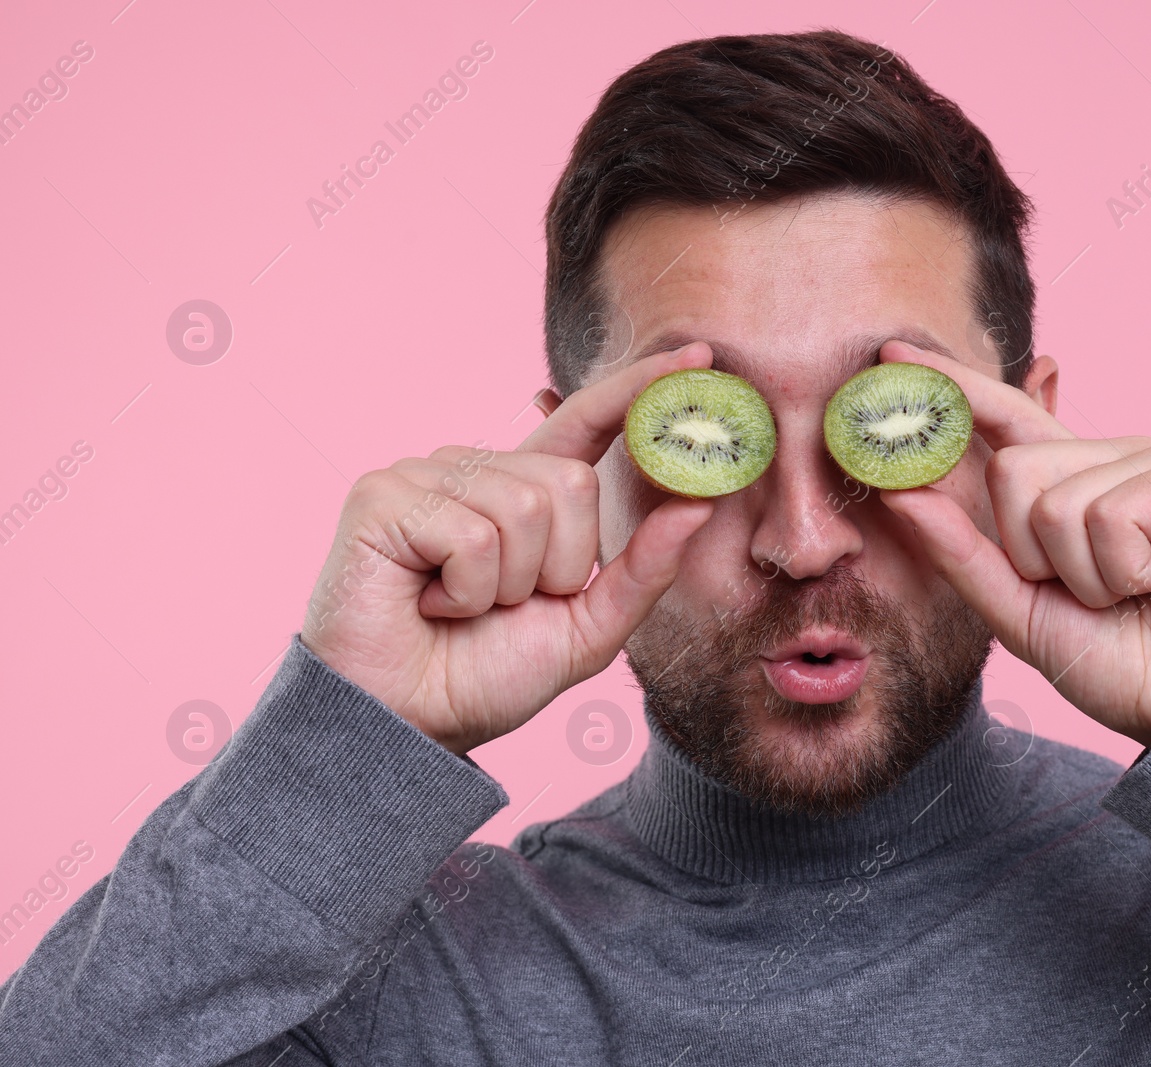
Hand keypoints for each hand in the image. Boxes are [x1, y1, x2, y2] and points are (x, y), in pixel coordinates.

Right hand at [300, 343, 715, 754]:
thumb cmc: (485, 676)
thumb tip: (700, 505)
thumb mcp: (588, 627)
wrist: (410, 727)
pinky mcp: (383, 497)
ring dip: (510, 585)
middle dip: (558, 566)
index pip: (590, 422)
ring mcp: (426, 476)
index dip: (639, 389)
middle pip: (571, 482)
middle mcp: (477, 470)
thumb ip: (644, 569)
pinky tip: (430, 603)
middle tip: (507, 605)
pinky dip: (466, 591)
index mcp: (525, 492)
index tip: (698, 354)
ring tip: (463, 606)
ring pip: (526, 508)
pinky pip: (473, 534)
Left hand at [878, 341, 1150, 745]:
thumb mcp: (1018, 611)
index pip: (1004, 421)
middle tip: (1093, 592)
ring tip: (1136, 592)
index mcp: (1074, 480)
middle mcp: (1115, 457)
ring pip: (1056, 502)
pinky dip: (1124, 572)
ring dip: (1083, 576)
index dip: (953, 389)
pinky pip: (1109, 516)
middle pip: (1011, 470)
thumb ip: (960, 552)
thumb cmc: (1119, 661)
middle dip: (1034, 555)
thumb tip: (898, 492)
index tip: (892, 351)